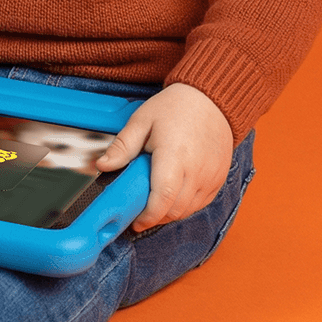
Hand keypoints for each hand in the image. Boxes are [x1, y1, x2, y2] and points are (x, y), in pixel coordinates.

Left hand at [95, 83, 233, 231]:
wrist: (211, 100)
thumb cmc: (175, 108)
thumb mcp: (142, 121)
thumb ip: (122, 146)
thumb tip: (103, 165)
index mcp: (174, 155)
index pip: (162, 197)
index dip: (147, 215)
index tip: (134, 221)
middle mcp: (196, 170)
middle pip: (174, 209)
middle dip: (154, 216)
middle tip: (138, 211)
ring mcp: (210, 177)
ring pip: (188, 210)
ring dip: (169, 213)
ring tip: (154, 202)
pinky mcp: (218, 180)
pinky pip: (200, 204)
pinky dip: (185, 206)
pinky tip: (173, 196)